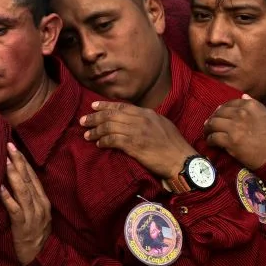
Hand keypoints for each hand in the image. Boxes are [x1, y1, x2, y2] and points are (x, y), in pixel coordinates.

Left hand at [0, 144, 51, 264]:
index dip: (24, 161)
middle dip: (18, 162)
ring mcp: (33, 216)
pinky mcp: (23, 227)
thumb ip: (29, 198)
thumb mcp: (36, 214)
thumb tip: (15, 179)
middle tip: (8, 145)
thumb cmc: (34, 234)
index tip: (14, 147)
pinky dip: (7, 197)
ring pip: (23, 192)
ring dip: (13, 175)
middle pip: (29, 180)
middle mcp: (40, 206)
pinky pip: (15, 210)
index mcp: (43, 201)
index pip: (33, 177)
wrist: (40, 258)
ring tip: (4, 161)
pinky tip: (0, 188)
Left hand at [81, 101, 198, 179]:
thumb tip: (133, 117)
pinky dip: (104, 141)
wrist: (181, 160)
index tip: (93, 106)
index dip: (105, 106)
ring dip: (96, 131)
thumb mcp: (161, 124)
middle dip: (95, 117)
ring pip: (109, 127)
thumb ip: (146, 119)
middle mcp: (140, 120)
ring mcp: (137, 132)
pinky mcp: (134, 146)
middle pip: (111, 115)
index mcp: (146, 113)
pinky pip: (113, 140)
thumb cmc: (174, 145)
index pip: (121, 106)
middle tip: (83, 121)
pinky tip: (99, 144)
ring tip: (87, 135)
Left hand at [204, 96, 265, 169]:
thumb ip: (254, 104)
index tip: (219, 115)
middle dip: (213, 118)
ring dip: (208, 128)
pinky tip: (210, 142)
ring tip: (207, 132)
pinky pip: (213, 138)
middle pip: (219, 113)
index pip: (229, 103)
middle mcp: (241, 113)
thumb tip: (243, 95)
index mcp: (250, 105)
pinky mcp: (230, 141)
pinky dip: (209, 140)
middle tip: (210, 124)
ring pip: (213, 124)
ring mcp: (234, 127)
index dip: (221, 109)